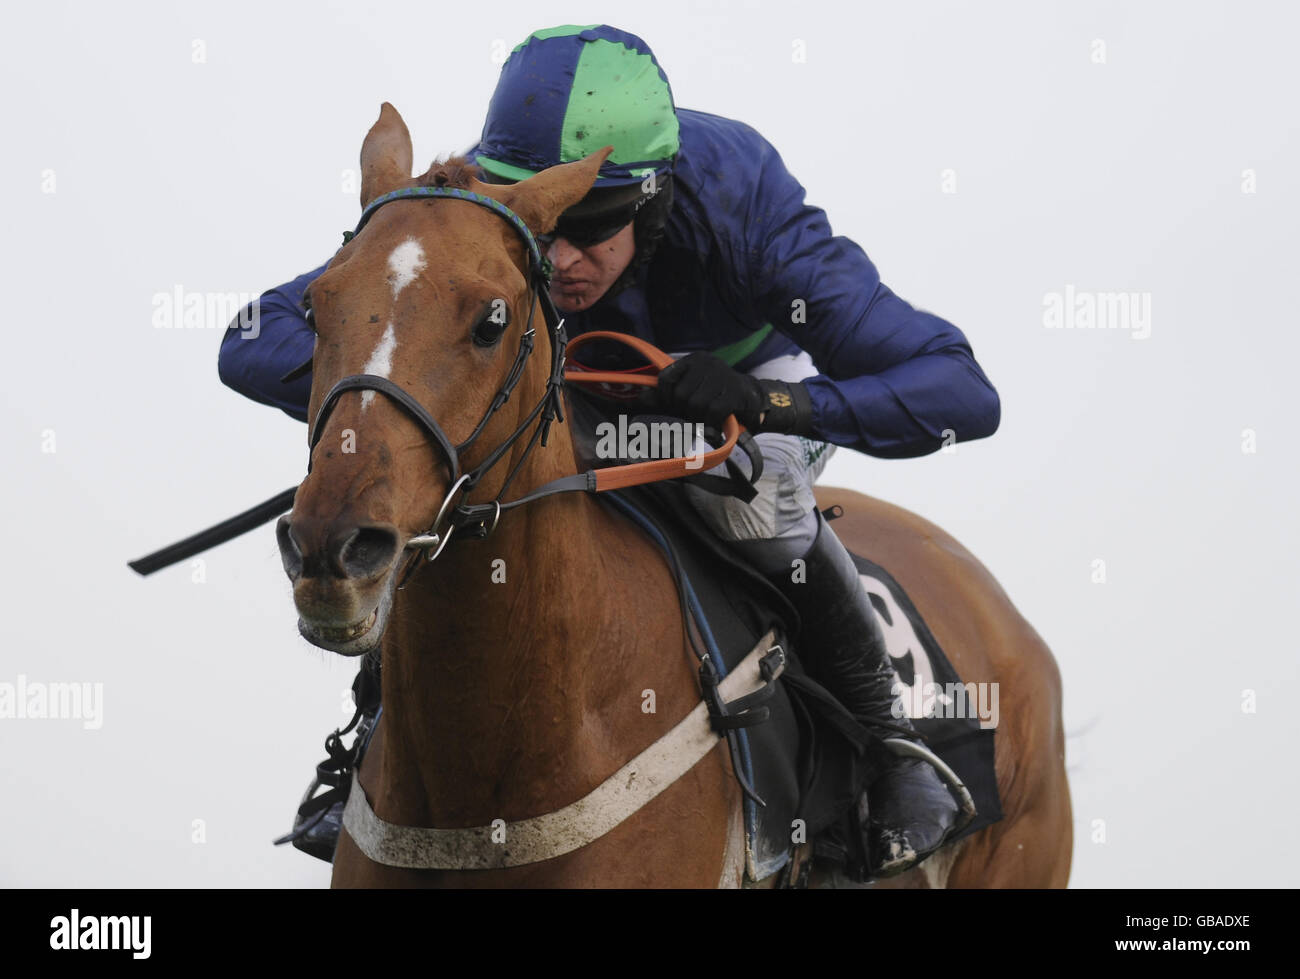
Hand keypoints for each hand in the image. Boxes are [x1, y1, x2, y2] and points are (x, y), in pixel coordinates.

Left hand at [650, 352, 765, 427]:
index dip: (666, 398)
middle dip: (686, 410)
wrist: (751, 399)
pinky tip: (719, 419)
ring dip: (701, 418)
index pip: (665, 379)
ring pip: (696, 405)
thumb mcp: (689, 393)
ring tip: (709, 415)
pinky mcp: (735, 391)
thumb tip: (641, 398)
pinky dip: (713, 422)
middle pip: (680, 396)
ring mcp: (723, 375)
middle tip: (698, 413)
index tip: (676, 406)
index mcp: (694, 360)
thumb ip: (665, 396)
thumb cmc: (714, 397)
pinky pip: (712, 412)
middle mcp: (707, 362)